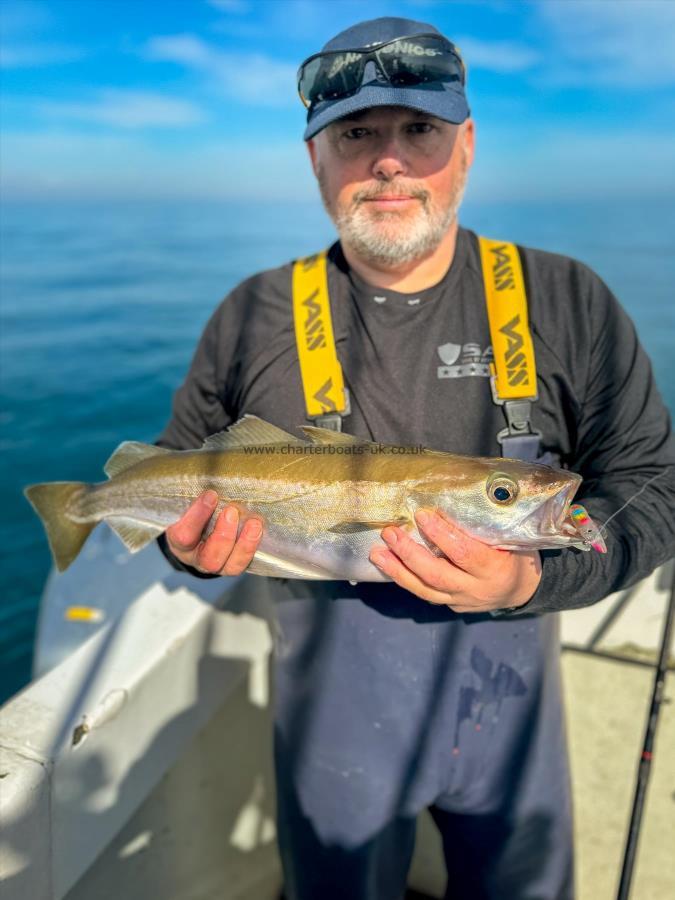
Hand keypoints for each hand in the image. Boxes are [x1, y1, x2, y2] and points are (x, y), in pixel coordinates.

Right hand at [165, 490, 262, 575]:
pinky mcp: (234, 564)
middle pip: (209, 559)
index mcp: (179, 543)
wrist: (200, 531)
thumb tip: (210, 468)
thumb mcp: (186, 505)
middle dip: (223, 535)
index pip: (184, 536)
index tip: (211, 495)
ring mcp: (218, 565)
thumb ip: (196, 496)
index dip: (197, 517)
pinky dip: (253, 545)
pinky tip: (259, 528)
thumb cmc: (193, 513)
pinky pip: (245, 562)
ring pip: (231, 566)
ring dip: (245, 544)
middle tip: (231, 512)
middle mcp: (197, 559)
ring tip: (254, 524)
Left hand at [368, 508, 541, 612]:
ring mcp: (462, 601)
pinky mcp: (451, 606)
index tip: (421, 515)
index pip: (463, 553)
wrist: (523, 589)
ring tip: (377, 553)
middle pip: (437, 574)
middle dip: (409, 554)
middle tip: (390, 533)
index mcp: (495, 568)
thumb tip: (452, 497)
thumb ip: (485, 526)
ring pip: (425, 589)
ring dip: (398, 571)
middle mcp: (476, 588)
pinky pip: (425, 594)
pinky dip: (405, 579)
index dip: (441, 534)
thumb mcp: (511, 537)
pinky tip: (388, 565)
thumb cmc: (517, 553)